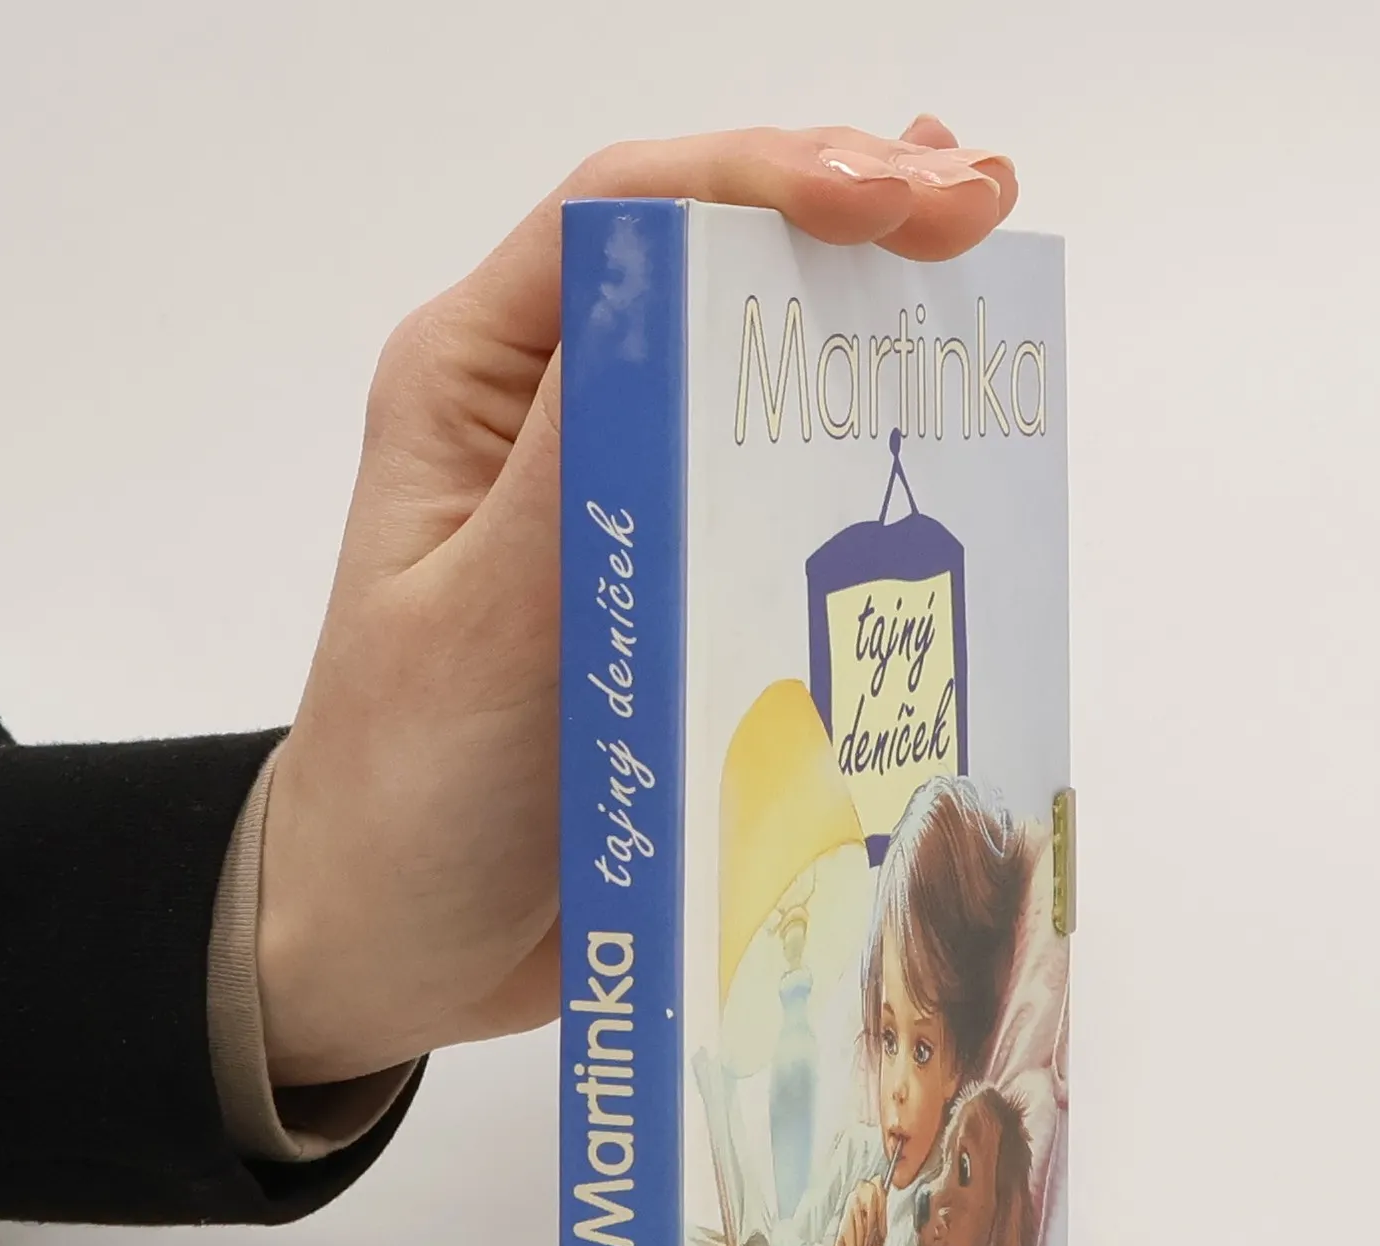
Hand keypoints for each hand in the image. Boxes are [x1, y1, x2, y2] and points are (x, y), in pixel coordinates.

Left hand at [253, 119, 1018, 1083]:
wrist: (400, 933)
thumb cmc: (407, 794)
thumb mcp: (482, 635)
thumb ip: (577, 476)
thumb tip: (678, 297)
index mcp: (475, 391)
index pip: (620, 221)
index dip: (762, 179)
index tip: (889, 196)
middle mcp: (553, 420)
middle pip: (703, 263)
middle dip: (842, 214)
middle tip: (974, 205)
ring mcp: (624, 499)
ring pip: (754, 366)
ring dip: (866, 309)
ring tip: (978, 262)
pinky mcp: (675, 582)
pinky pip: (778, 490)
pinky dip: (861, 445)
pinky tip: (934, 417)